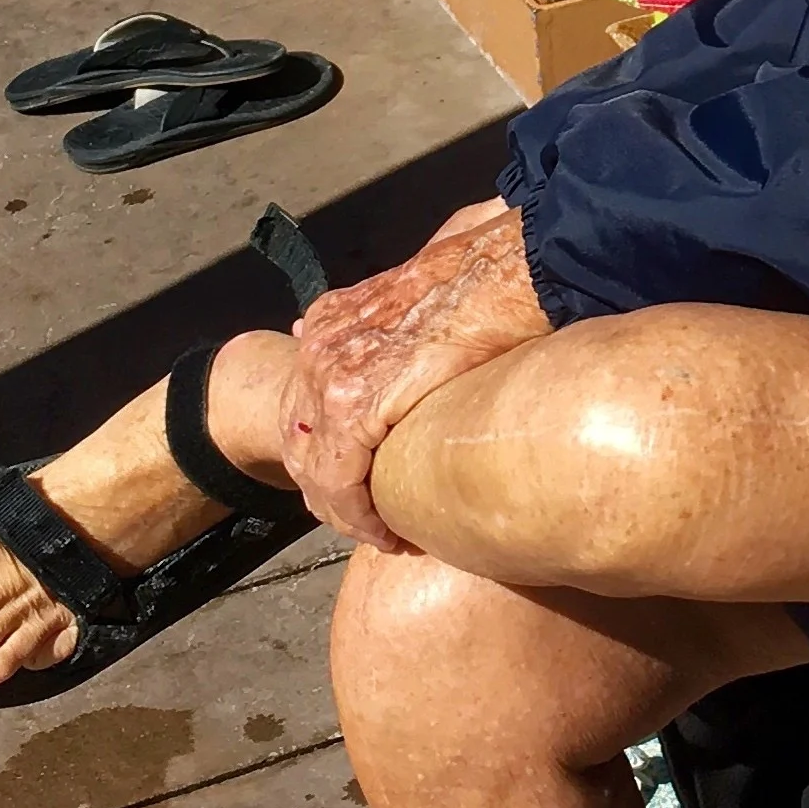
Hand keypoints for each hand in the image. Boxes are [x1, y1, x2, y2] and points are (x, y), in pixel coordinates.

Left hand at [278, 206, 552, 549]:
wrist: (508, 270)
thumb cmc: (483, 277)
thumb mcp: (417, 286)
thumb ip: (379, 311)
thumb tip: (349, 324)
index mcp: (330, 321)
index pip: (306, 408)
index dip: (327, 454)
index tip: (360, 487)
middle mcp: (318, 345)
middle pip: (300, 440)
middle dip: (329, 490)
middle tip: (368, 525)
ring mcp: (330, 373)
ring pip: (314, 467)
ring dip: (346, 511)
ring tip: (382, 536)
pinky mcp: (354, 404)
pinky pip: (341, 479)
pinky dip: (362, 516)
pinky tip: (389, 535)